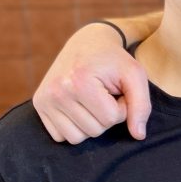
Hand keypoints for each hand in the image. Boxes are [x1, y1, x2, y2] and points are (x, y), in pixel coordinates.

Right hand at [33, 22, 152, 142]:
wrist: (87, 43)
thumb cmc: (114, 60)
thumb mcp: (135, 75)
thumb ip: (142, 105)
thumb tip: (138, 136)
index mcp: (79, 81)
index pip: (110, 119)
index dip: (122, 108)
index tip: (118, 92)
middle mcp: (57, 91)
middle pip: (94, 131)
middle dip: (106, 116)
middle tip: (105, 95)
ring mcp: (44, 99)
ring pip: (77, 138)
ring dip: (91, 124)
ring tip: (93, 101)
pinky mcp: (39, 105)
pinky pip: (61, 136)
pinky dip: (74, 127)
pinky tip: (80, 107)